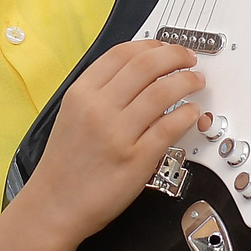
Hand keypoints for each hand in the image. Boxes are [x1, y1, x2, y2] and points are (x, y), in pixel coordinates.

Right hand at [17, 41, 204, 238]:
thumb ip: (99, 92)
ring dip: (187, 81)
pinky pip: (170, 127)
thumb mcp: (71, 115)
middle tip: (188, 59)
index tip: (166, 48)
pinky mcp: (136, 159)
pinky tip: (191, 112)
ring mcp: (117, 134)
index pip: (122, 54)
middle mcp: (98, 109)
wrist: (55, 205)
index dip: (152, 45)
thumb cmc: (65, 163)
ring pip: (163, 92)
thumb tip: (139, 72)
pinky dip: (187, 114)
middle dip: (175, 56)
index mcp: (81, 94)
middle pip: (146, 66)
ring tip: (195, 81)